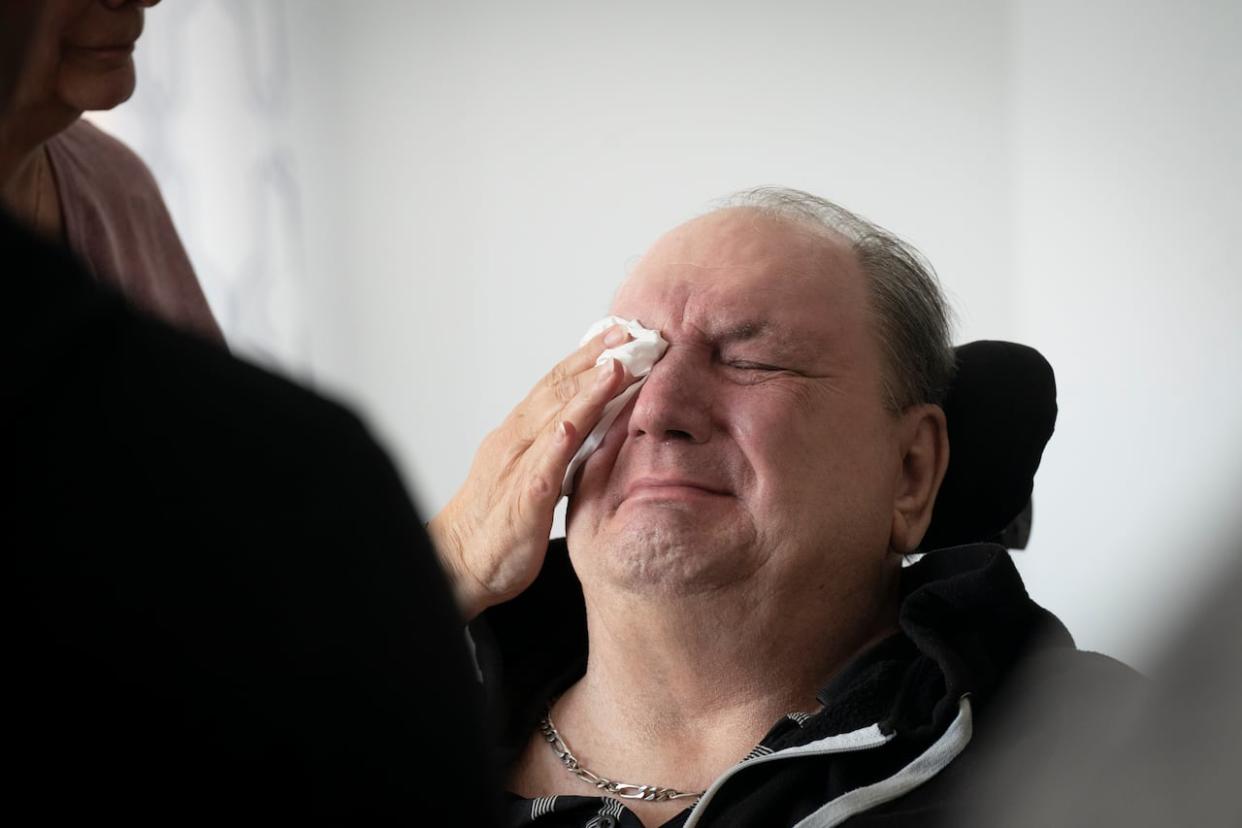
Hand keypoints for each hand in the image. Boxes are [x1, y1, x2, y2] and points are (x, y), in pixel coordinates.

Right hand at [428, 324, 633, 620]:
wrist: (460, 562)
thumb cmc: (497, 521)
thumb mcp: (533, 472)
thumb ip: (558, 446)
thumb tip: (591, 425)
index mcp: (519, 433)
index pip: (556, 384)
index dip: (587, 357)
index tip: (618, 334)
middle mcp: (516, 440)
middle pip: (557, 390)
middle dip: (594, 359)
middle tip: (628, 333)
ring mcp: (516, 467)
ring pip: (552, 419)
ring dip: (584, 390)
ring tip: (614, 366)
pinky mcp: (521, 500)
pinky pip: (539, 467)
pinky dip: (556, 442)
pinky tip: (574, 425)